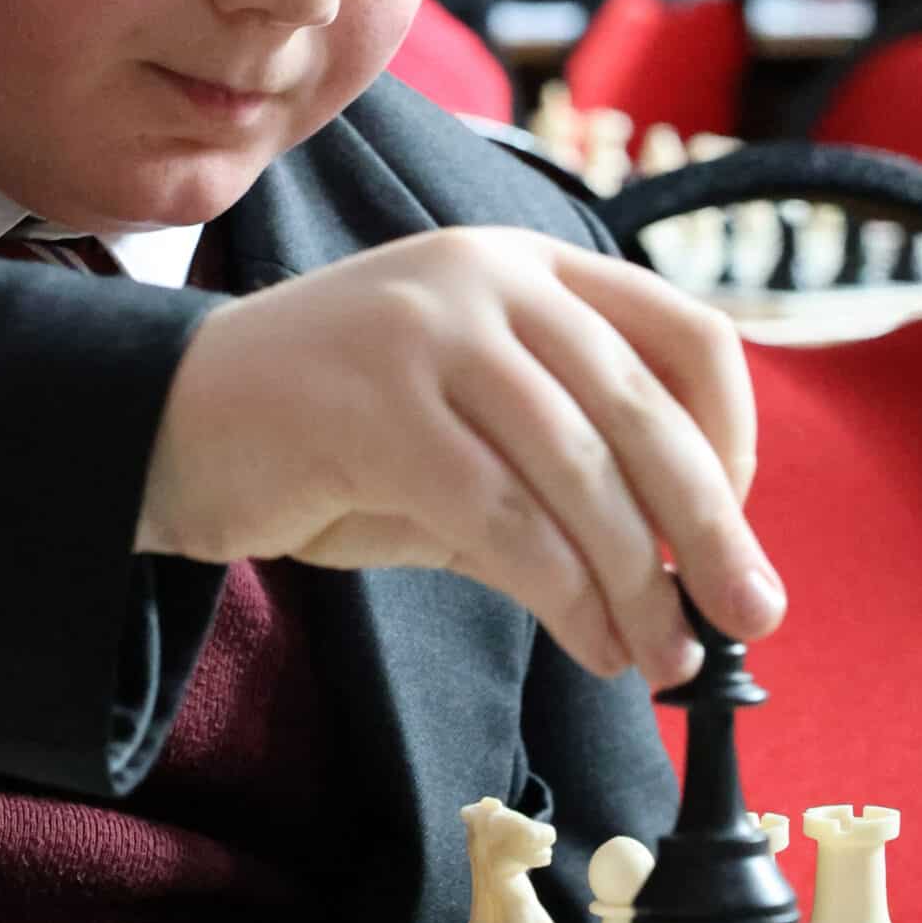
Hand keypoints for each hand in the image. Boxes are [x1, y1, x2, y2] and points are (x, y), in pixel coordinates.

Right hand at [135, 228, 784, 686]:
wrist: (168, 421)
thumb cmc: (333, 437)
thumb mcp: (472, 434)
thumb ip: (566, 473)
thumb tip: (687, 576)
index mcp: (528, 266)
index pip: (684, 334)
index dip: (733, 436)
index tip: (732, 524)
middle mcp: (487, 278)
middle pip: (645, 408)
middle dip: (712, 527)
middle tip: (753, 613)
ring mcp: (426, 331)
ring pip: (578, 471)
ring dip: (637, 584)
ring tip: (660, 656)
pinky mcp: (371, 407)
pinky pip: (502, 517)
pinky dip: (564, 596)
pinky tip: (590, 644)